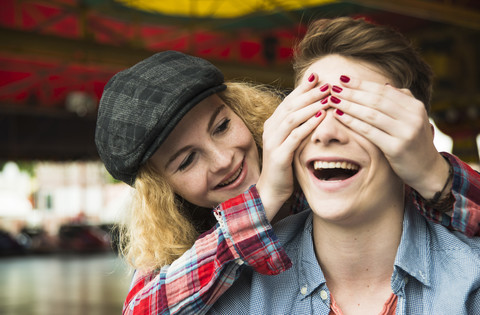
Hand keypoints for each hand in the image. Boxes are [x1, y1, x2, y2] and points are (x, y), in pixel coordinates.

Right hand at [257, 73, 326, 219]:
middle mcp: (270, 129)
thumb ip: (298, 125)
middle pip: (290, 105)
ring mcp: (273, 142)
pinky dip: (309, 125)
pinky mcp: (279, 156)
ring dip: (311, 105)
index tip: (318, 76)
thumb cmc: (285, 165)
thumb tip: (315, 107)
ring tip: (327, 97)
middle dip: (309, 93)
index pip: (288, 100)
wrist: (271, 190)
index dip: (303, 88)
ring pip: (292, 117)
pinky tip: (321, 117)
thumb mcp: (290, 141)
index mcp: (273, 124)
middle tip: (327, 83)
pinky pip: (295, 136)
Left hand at [326, 75, 449, 198]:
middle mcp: (413, 117)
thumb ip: (401, 101)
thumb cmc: (414, 143)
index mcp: (415, 106)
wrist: (427, 170)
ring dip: (349, 105)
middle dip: (352, 93)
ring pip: (371, 114)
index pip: (383, 91)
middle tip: (334, 87)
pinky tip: (340, 116)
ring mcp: (406, 132)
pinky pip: (369, 131)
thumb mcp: (413, 119)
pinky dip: (353, 122)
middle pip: (376, 100)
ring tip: (333, 100)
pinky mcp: (396, 148)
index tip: (343, 79)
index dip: (362, 84)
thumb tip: (384, 85)